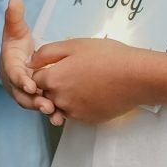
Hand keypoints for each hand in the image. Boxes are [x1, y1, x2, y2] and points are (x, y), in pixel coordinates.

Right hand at [0, 0, 56, 115]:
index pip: (13, 74)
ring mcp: (25, 94)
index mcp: (9, 67)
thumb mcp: (16, 29)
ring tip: (56, 114)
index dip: (21, 79)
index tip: (31, 84)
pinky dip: (52, 113)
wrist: (21, 58)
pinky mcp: (36, 99)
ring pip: (33, 104)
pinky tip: (63, 118)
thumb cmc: (18, 43)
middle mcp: (15, 83)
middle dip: (34, 100)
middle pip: (22, 95)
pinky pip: (43, 107)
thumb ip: (15, 17)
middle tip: (47, 105)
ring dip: (44, 109)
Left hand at [30, 36, 151, 125]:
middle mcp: (59, 99)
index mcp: (53, 79)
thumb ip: (47, 53)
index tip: (59, 65)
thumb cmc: (107, 56)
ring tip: (85, 82)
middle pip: (46, 94)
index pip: (35, 79)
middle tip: (75, 73)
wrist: (136, 77)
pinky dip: (79, 105)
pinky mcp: (87, 120)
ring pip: (60, 105)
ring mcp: (73, 112)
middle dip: (54, 85)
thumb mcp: (74, 45)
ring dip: (66, 96)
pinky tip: (93, 92)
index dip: (45, 70)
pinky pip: (75, 114)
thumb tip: (30, 61)